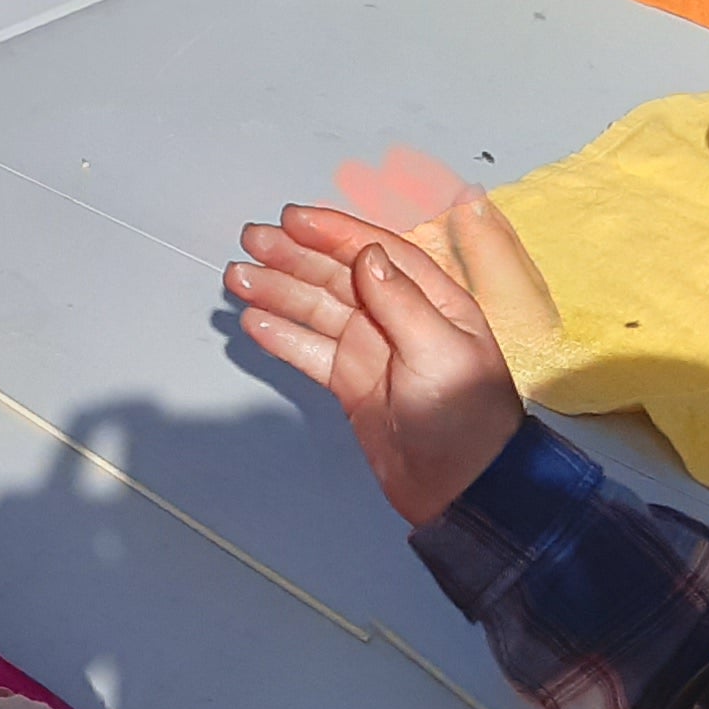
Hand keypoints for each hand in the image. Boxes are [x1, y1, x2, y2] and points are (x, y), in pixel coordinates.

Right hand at [225, 201, 524, 526]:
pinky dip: (282, 336)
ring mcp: (372, 352)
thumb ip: (401, 302)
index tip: (294, 219)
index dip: (333, 231)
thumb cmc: (469, 420)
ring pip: (315, 311)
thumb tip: (367, 254)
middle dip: (293, 255)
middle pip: (337, 276)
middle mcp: (398, 319)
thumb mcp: (442, 352)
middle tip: (252, 240)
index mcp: (431, 301)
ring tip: (239, 278)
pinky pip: (310, 351)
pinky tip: (255, 323)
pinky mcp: (352, 384)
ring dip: (277, 291)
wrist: (465, 489)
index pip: (376, 252)